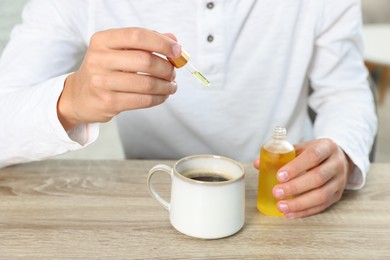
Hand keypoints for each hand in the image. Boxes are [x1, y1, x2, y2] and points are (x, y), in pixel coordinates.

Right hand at [57, 28, 180, 129]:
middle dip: (166, 68)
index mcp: (103, 40)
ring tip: (171, 85)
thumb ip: (145, 42)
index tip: (176, 51)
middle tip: (173, 72)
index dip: (162, 43)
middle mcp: (99, 59)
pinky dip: (159, 98)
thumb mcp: (119, 50)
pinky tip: (162, 95)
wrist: (80, 96)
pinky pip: (143, 100)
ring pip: (147, 83)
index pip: (137, 36)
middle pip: (145, 61)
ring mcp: (102, 82)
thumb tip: (173, 40)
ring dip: (166, 85)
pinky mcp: (108, 102)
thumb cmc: (105, 70)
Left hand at [253, 138, 353, 217]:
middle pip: (318, 177)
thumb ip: (281, 154)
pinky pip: (321, 206)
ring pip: (322, 195)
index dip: (296, 167)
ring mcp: (339, 181)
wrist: (337, 158)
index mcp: (326, 147)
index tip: (279, 175)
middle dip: (295, 187)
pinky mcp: (337, 195)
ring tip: (281, 206)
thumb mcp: (301, 148)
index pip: (313, 156)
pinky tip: (289, 214)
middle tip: (276, 192)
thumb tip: (257, 164)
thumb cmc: (314, 153)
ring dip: (299, 203)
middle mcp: (336, 164)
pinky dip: (304, 211)